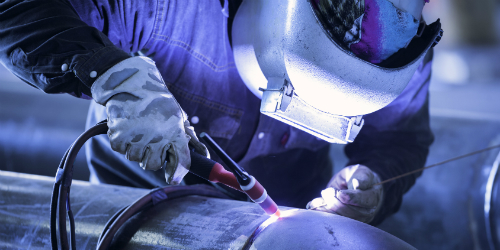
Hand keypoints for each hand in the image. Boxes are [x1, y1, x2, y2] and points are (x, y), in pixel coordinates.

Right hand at [91, 56, 207, 183]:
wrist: (132, 82)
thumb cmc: (158, 100)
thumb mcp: (178, 115)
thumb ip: (188, 136)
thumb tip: (205, 154)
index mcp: (176, 132)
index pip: (181, 162)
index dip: (177, 174)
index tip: (172, 179)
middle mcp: (158, 137)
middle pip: (154, 165)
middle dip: (151, 157)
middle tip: (149, 143)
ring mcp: (138, 137)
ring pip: (136, 158)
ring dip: (136, 149)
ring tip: (137, 130)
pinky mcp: (120, 135)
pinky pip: (121, 150)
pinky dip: (122, 142)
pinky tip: (126, 127)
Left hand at [307, 164, 382, 222]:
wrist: (354, 184)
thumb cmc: (358, 176)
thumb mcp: (360, 171)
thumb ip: (361, 177)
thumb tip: (358, 184)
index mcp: (373, 197)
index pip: (363, 200)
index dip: (350, 198)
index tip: (339, 193)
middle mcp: (367, 211)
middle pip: (351, 211)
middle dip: (335, 202)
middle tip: (327, 191)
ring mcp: (357, 219)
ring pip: (341, 218)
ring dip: (327, 208)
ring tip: (319, 199)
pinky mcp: (345, 222)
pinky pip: (333, 220)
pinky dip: (322, 213)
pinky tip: (314, 205)